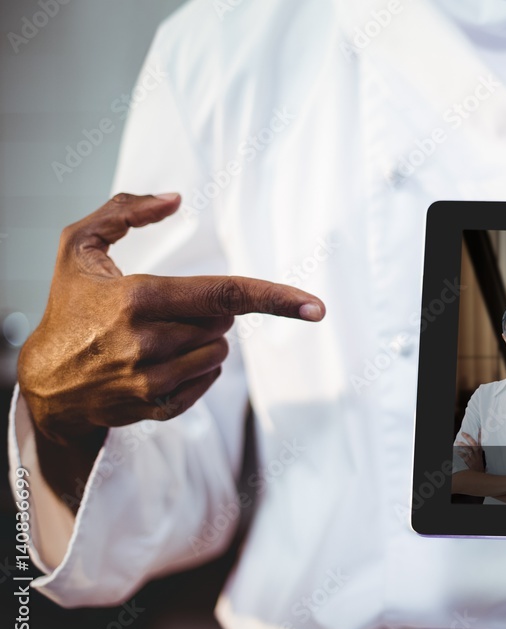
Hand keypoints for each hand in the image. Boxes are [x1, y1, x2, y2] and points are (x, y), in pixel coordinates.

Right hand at [18, 193, 324, 496]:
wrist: (45, 382)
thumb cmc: (68, 307)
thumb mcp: (78, 247)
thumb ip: (123, 211)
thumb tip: (175, 199)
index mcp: (136, 298)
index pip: (225, 294)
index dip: (275, 297)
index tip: (316, 307)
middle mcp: (146, 342)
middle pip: (223, 323)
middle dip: (209, 313)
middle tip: (165, 312)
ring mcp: (151, 380)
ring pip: (219, 353)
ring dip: (203, 341)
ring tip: (158, 338)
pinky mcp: (157, 407)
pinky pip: (208, 382)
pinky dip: (198, 369)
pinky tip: (162, 362)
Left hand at [456, 432, 485, 472]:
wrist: (479, 474)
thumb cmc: (479, 466)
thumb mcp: (480, 457)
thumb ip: (477, 451)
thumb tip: (475, 444)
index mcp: (480, 451)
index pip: (481, 442)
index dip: (480, 435)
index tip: (479, 429)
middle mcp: (477, 453)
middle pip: (474, 444)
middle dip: (468, 438)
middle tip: (463, 433)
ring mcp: (473, 457)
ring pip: (468, 449)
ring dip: (463, 445)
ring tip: (457, 442)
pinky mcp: (469, 462)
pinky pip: (464, 456)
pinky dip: (460, 453)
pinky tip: (456, 451)